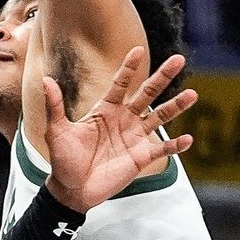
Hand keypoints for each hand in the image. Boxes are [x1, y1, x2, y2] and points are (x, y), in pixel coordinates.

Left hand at [41, 48, 196, 213]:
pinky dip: (175, 145)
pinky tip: (188, 139)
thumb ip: (54, 106)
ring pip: (160, 117)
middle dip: (162, 77)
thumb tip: (46, 80)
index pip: (120, 84)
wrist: (72, 190)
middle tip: (179, 59)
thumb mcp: (56, 131)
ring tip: (193, 94)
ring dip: (176, 106)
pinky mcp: (141, 157)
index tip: (138, 50)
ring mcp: (134, 137)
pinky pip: (162, 149)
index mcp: (105, 109)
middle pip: (147, 93)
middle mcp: (124, 119)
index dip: (129, 68)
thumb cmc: (63, 159)